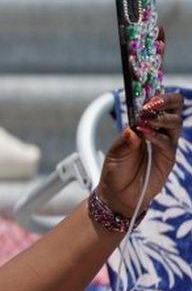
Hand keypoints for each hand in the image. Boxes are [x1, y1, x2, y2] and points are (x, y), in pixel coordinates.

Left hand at [97, 92, 184, 216]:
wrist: (118, 194)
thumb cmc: (116, 170)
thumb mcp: (114, 153)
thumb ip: (124, 140)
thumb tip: (132, 128)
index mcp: (143, 124)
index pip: (157, 103)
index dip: (154, 96)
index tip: (144, 97)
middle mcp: (157, 130)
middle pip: (174, 107)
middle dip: (165, 101)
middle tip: (150, 105)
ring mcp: (164, 143)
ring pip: (175, 122)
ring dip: (161, 118)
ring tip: (144, 122)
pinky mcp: (168, 157)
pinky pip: (169, 142)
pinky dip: (158, 136)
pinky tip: (146, 135)